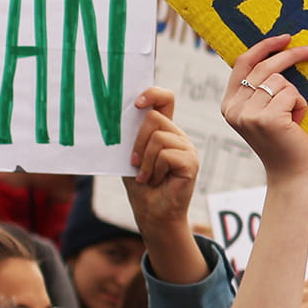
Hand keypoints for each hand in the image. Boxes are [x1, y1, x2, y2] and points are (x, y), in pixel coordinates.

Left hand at [123, 88, 200, 231]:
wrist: (152, 214)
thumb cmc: (140, 186)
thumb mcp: (131, 156)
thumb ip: (131, 137)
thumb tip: (116, 118)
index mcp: (165, 131)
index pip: (166, 99)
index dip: (153, 93)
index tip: (136, 103)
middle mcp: (178, 136)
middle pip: (154, 118)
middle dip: (137, 142)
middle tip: (134, 163)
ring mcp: (187, 148)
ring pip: (158, 138)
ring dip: (144, 161)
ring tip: (145, 176)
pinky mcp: (191, 162)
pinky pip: (165, 155)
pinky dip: (153, 170)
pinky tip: (154, 181)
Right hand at [224, 36, 307, 179]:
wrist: (290, 173)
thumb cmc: (283, 140)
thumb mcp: (263, 111)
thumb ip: (260, 88)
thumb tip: (277, 52)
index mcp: (229, 104)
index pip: (242, 63)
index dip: (263, 46)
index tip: (285, 38)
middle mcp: (234, 108)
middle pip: (265, 67)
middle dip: (292, 55)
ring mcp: (249, 114)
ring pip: (281, 81)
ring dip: (295, 96)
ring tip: (293, 117)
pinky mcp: (268, 119)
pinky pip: (292, 94)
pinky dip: (301, 106)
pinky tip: (296, 124)